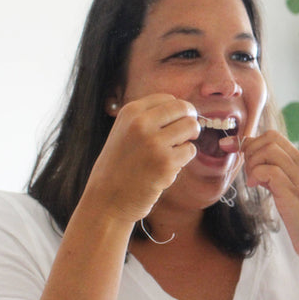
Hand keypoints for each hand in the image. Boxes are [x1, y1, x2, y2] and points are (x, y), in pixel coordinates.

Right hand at [81, 94, 199, 221]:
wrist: (107, 200)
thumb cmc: (120, 167)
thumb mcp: (125, 132)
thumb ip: (150, 118)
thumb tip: (186, 109)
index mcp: (131, 112)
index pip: (169, 98)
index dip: (178, 111)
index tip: (175, 123)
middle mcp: (141, 123)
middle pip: (184, 108)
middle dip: (189, 121)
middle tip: (184, 136)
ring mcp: (154, 142)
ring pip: (192, 128)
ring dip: (187, 141)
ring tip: (172, 154)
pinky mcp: (166, 162)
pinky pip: (190, 151)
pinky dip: (183, 160)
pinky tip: (166, 169)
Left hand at [225, 131, 298, 264]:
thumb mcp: (291, 188)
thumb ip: (276, 172)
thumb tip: (252, 161)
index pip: (273, 137)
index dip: (248, 140)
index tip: (230, 147)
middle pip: (270, 137)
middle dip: (250, 150)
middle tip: (248, 172)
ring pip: (269, 150)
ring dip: (252, 163)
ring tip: (253, 182)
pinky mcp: (293, 193)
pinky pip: (270, 171)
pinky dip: (256, 176)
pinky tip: (256, 187)